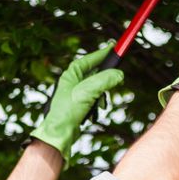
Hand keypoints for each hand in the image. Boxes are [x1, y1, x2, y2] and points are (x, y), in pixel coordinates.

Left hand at [31, 46, 123, 161]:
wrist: (59, 133)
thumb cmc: (67, 111)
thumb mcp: (88, 92)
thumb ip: (104, 80)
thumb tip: (119, 74)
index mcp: (71, 74)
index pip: (89, 59)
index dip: (102, 53)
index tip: (114, 47)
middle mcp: (72, 82)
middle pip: (95, 74)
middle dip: (105, 79)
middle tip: (117, 79)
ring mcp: (75, 94)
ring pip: (96, 88)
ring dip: (101, 96)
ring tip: (100, 104)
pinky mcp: (78, 105)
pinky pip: (94, 100)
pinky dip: (97, 105)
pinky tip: (94, 112)